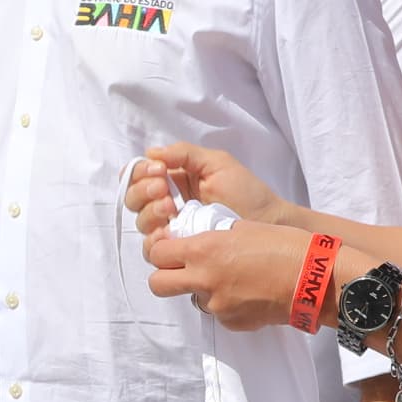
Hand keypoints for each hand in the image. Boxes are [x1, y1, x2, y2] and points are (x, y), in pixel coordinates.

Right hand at [129, 142, 281, 237]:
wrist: (267, 223)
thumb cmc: (247, 192)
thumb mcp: (217, 163)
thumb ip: (184, 154)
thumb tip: (151, 153)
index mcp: (175, 178)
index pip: (140, 174)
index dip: (141, 172)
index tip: (159, 171)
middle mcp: (168, 202)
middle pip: (133, 198)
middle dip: (143, 192)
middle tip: (164, 192)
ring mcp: (172, 227)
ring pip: (140, 222)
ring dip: (150, 213)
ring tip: (171, 210)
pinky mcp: (179, 248)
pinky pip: (153, 247)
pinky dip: (155, 238)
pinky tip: (169, 232)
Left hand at [141, 215, 327, 331]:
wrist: (315, 278)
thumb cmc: (284, 245)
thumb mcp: (242, 227)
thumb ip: (213, 237)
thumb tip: (198, 244)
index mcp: (203, 250)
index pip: (156, 254)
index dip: (162, 250)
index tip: (172, 248)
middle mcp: (203, 280)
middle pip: (158, 284)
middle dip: (165, 276)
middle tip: (183, 270)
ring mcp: (217, 305)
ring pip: (192, 299)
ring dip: (202, 290)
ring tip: (232, 279)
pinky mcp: (233, 323)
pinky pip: (218, 314)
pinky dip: (227, 304)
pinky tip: (248, 293)